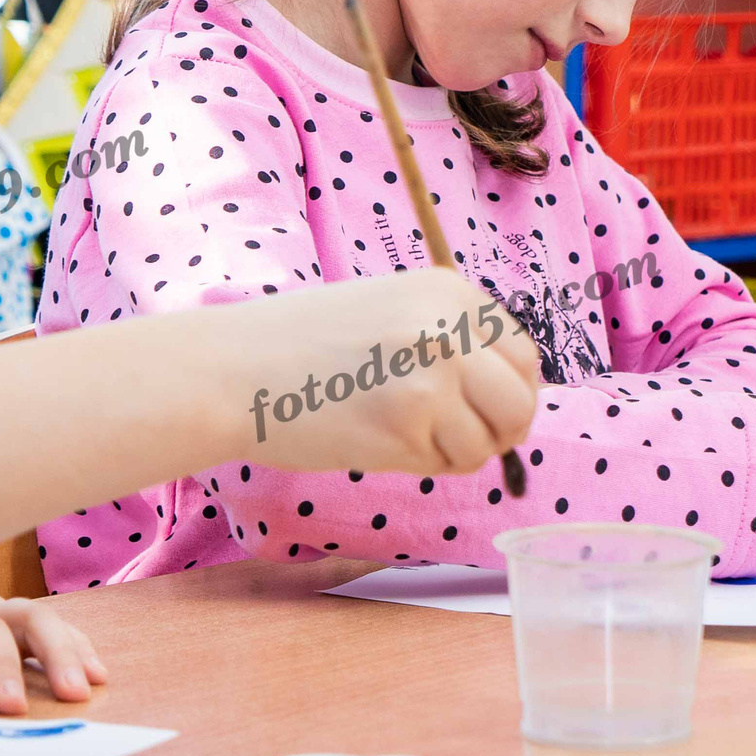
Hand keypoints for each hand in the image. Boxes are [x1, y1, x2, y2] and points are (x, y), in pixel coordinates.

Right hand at [220, 267, 540, 477]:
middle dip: (498, 431)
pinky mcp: (410, 420)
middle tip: (454, 439)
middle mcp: (449, 325)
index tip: (480, 412)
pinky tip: (374, 439)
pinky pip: (447, 463)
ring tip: (397, 432)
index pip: (523, 355)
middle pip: (521, 401)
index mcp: (449, 291)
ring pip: (488, 441)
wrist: (233, 370)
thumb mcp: (389, 312)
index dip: (508, 393)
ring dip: (453, 451)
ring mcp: (433, 372)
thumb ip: (447, 340)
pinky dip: (420, 464)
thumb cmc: (301, 347)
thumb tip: (509, 394)